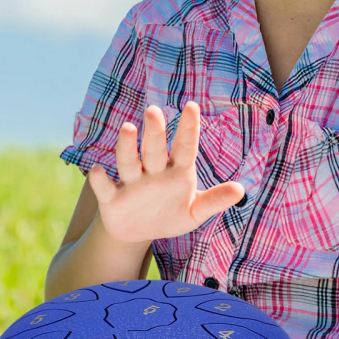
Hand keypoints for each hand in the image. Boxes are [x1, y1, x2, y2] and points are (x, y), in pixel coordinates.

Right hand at [87, 101, 244, 244]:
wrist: (139, 233)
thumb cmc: (171, 215)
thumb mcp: (195, 212)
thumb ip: (215, 200)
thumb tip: (241, 190)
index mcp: (176, 172)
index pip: (184, 147)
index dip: (189, 128)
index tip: (192, 106)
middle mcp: (153, 171)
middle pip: (154, 149)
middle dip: (155, 131)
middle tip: (154, 110)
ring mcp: (131, 183)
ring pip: (128, 162)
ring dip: (127, 147)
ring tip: (128, 128)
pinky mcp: (111, 199)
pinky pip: (104, 187)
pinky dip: (99, 179)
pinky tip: (97, 169)